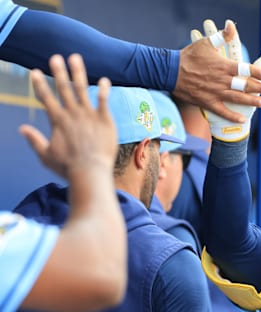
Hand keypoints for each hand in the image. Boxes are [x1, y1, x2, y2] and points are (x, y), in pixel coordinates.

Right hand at [20, 54, 116, 177]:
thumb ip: (34, 140)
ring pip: (82, 89)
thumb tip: (22, 128)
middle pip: (63, 88)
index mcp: (57, 121)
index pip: (46, 98)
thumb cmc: (67, 167)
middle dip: (58, 72)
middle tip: (55, 57)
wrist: (90, 172)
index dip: (39, 84)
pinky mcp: (105, 120)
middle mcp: (72, 114)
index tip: (34, 71)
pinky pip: (104, 101)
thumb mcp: (46, 155)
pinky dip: (103, 90)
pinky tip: (104, 79)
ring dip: (78, 73)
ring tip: (75, 58)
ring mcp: (89, 115)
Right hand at [176, 19, 260, 123]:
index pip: (245, 69)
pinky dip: (232, 116)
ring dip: (252, 101)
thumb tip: (232, 25)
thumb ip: (222, 36)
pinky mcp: (207, 102)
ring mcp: (214, 92)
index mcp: (223, 66)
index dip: (258, 73)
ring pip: (237, 98)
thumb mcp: (206, 43)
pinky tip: (242, 119)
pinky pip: (222, 111)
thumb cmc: (188, 56)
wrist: (169, 71)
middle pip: (245, 85)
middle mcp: (221, 80)